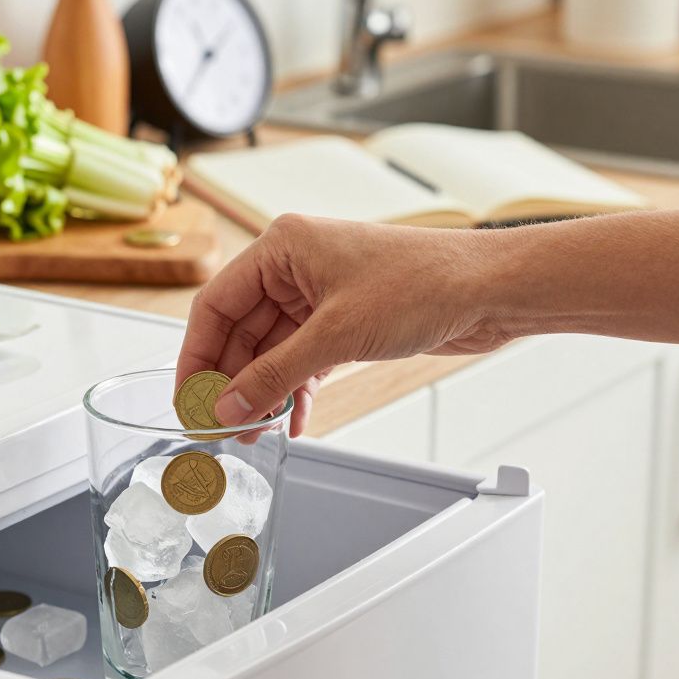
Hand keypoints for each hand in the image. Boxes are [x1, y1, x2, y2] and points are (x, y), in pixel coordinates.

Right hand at [177, 214, 511, 435]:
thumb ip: (273, 376)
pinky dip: (293, 389)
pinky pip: (300, 359)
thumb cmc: (425, 283)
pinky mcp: (343, 320)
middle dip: (231, 382)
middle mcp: (295, 267)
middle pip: (239, 332)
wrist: (490, 290)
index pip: (215, 305)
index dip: (196, 357)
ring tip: (255, 431)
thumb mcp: (336, 336)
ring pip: (270, 350)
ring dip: (262, 392)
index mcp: (282, 247)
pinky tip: (291, 418)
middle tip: (222, 426)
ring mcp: (319, 294)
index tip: (188, 401)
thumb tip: (227, 406)